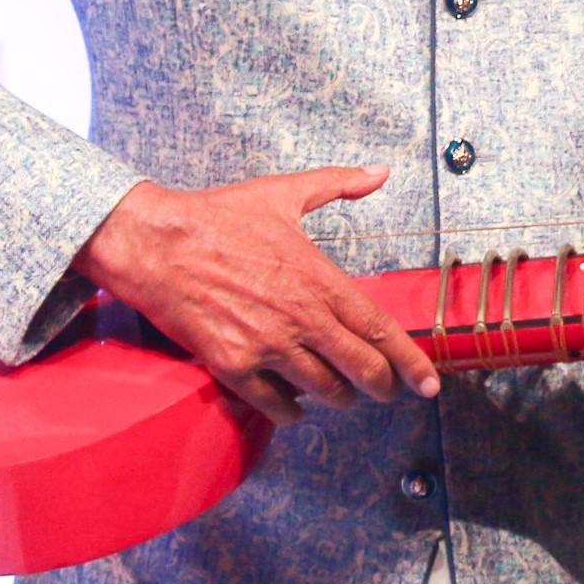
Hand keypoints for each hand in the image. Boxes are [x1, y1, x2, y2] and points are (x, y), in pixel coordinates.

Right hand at [74, 169, 437, 426]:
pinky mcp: (232, 366)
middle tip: (386, 390)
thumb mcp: (284, 193)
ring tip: (338, 391)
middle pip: (362, 370)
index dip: (410, 362)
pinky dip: (291, 411)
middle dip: (381, 386)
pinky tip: (295, 405)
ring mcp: (267, 346)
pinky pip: (275, 405)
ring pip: (323, 391)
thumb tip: (379, 172)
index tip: (429, 382)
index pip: (380, 331)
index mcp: (320, 281)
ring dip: (337, 396)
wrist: (154, 241)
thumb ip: (338, 184)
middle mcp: (301, 318)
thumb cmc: (218, 216)